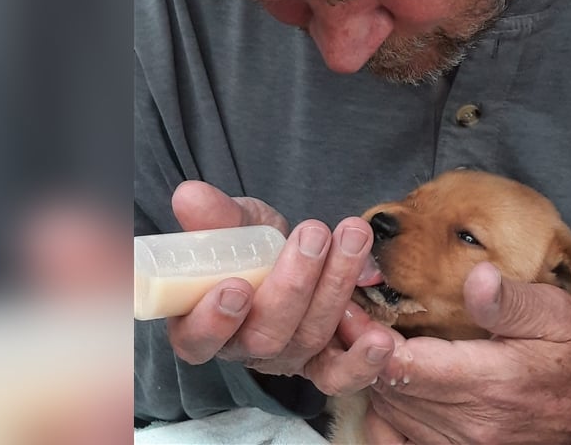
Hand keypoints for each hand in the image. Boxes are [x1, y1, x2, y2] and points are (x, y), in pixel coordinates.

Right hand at [165, 180, 396, 393]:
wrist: (291, 252)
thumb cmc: (250, 246)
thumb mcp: (232, 225)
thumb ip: (215, 217)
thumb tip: (189, 195)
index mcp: (202, 323)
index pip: (197, 339)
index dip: (215, 320)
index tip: (236, 286)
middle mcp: (244, 349)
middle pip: (265, 337)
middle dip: (293, 284)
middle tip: (313, 235)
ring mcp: (287, 357)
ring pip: (310, 337)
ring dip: (335, 286)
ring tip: (353, 237)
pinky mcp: (325, 362)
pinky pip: (342, 375)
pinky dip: (362, 361)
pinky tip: (381, 338)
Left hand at [364, 262, 570, 443]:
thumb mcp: (553, 316)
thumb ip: (510, 301)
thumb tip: (477, 279)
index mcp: (488, 381)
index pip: (404, 365)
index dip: (369, 337)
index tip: (352, 310)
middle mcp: (469, 422)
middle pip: (389, 388)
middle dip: (363, 352)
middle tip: (347, 318)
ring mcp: (462, 444)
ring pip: (391, 411)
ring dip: (373, 378)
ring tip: (362, 342)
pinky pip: (400, 438)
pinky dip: (387, 412)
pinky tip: (390, 383)